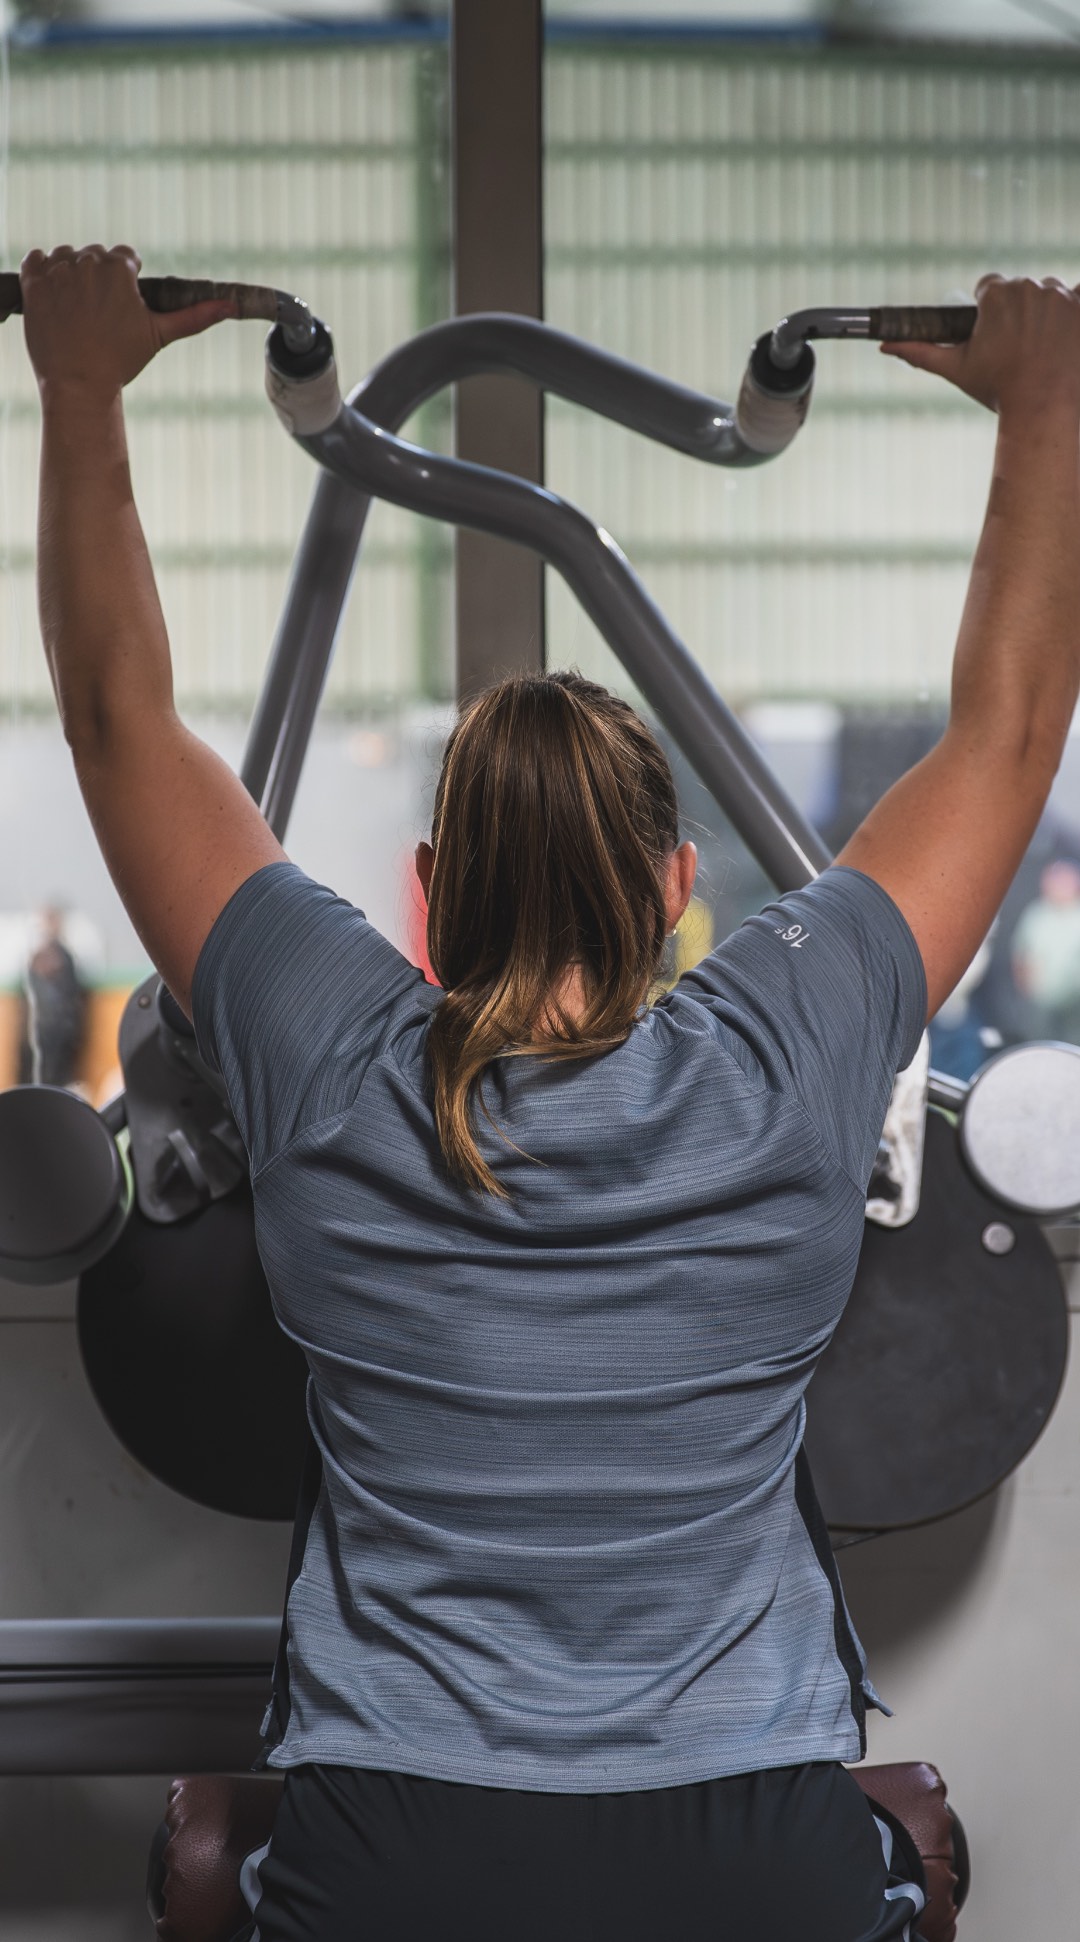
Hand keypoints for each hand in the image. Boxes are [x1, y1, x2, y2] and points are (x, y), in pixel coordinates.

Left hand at [21, 243, 234, 399]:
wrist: (77, 384)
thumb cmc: (119, 361)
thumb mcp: (159, 335)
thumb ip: (195, 316)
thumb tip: (230, 306)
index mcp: (118, 268)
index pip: (124, 256)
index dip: (124, 281)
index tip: (119, 306)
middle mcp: (87, 261)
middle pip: (94, 256)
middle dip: (97, 279)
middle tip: (98, 316)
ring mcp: (57, 270)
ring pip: (66, 256)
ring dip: (70, 275)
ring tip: (76, 310)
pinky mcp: (33, 280)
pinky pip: (36, 259)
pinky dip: (43, 273)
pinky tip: (54, 299)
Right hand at [881, 274, 1079, 419]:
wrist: (1045, 408)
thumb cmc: (999, 390)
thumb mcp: (957, 370)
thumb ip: (921, 352)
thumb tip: (886, 346)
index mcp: (996, 295)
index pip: (988, 286)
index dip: (989, 311)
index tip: (994, 333)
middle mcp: (1029, 286)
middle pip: (1020, 289)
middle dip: (1018, 313)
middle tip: (1017, 348)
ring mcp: (1060, 295)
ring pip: (1049, 293)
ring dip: (1046, 312)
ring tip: (1042, 348)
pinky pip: (1078, 295)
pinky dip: (1073, 309)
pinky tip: (1064, 334)